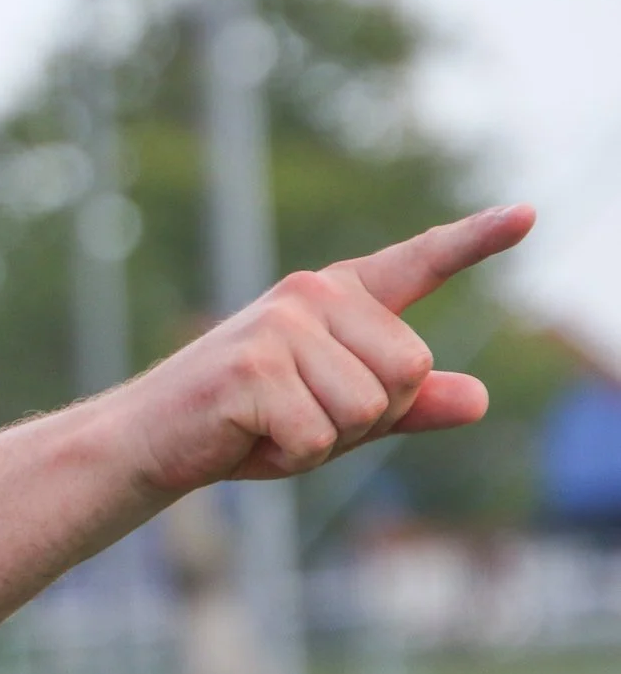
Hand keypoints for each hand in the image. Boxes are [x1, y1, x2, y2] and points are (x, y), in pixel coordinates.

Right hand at [117, 204, 533, 496]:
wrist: (145, 442)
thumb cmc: (241, 427)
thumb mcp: (334, 415)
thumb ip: (405, 404)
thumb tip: (480, 399)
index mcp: (335, 298)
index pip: (417, 263)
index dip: (475, 240)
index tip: (528, 214)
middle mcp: (310, 296)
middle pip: (411, 369)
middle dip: (368, 417)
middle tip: (297, 417)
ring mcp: (280, 327)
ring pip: (369, 409)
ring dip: (325, 442)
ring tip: (267, 428)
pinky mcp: (253, 368)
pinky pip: (320, 437)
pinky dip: (289, 458)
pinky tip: (246, 440)